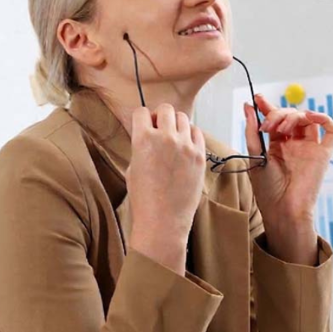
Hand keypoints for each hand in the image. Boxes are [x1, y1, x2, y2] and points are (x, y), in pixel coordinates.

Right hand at [127, 103, 205, 245]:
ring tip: (173, 139)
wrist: (163, 221)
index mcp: (143, 140)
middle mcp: (165, 138)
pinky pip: (197, 133)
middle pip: (166, 109)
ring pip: (183, 118)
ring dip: (176, 124)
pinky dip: (191, 135)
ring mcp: (185, 146)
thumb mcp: (133, 168)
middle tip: (159, 130)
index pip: (142, 112)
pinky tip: (185, 147)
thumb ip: (141, 147)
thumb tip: (148, 136)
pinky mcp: (199, 156)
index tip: (144, 125)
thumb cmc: (144, 199)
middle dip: (160, 117)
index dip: (142, 119)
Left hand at [244, 94, 332, 228]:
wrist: (283, 208)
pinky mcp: (323, 153)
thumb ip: (252, 131)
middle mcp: (293, 144)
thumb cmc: (267, 189)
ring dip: (292, 117)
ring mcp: (309, 147)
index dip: (267, 106)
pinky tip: (309, 116)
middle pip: (290, 116)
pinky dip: (323, 118)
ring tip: (280, 130)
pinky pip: (330, 130)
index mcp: (276, 145)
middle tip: (267, 127)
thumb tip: (248, 106)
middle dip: (277, 114)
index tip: (257, 98)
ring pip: (307, 119)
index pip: (274, 118)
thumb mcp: (254, 156)